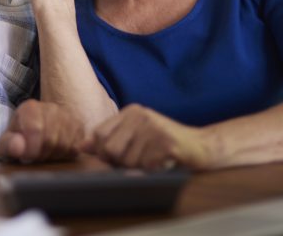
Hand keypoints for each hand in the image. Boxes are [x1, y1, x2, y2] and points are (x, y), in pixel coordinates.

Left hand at [0, 100, 84, 162]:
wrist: (37, 129)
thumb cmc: (20, 137)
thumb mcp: (7, 141)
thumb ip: (8, 144)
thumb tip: (18, 148)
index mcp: (31, 107)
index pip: (35, 129)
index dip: (30, 149)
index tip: (25, 157)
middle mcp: (52, 108)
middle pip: (50, 140)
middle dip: (40, 154)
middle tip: (34, 157)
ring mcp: (68, 117)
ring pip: (64, 145)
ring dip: (52, 156)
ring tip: (43, 154)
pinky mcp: (79, 128)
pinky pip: (75, 148)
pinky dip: (64, 156)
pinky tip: (54, 153)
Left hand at [81, 104, 212, 170]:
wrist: (201, 145)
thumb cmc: (163, 144)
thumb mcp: (135, 137)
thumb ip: (109, 139)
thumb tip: (81, 145)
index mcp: (130, 112)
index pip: (99, 134)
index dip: (103, 152)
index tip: (116, 157)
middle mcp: (141, 115)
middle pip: (110, 149)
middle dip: (119, 162)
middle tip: (138, 161)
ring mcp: (154, 127)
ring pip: (127, 160)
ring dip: (138, 168)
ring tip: (152, 160)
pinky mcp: (166, 142)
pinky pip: (145, 166)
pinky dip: (151, 171)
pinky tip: (162, 163)